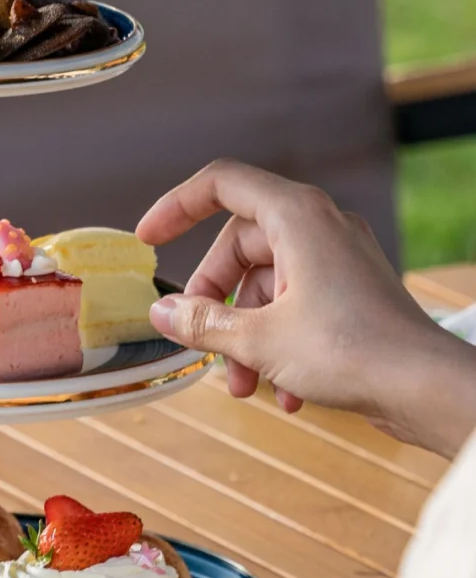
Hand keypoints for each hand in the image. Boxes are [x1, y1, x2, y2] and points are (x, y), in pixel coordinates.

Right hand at [137, 159, 475, 457]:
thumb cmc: (353, 350)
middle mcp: (319, 227)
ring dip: (245, 335)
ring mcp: (338, 259)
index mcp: (296, 215)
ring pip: (266, 284)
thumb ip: (202, 323)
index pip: (221, 183)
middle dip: (215, 302)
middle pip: (239, 248)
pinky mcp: (352, 293)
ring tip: (244, 385)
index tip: (149, 240)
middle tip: (201, 344)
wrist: (428, 388)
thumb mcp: (259, 338)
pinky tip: (283, 393)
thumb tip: (162, 313)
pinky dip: (279, 343)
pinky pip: (296, 304)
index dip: (176, 206)